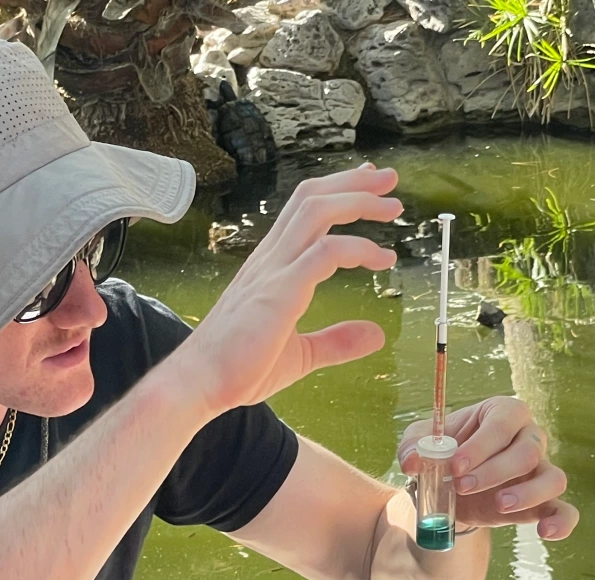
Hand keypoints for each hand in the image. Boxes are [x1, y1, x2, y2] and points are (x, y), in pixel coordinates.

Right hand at [174, 164, 400, 414]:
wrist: (201, 383)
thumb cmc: (237, 370)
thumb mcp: (301, 355)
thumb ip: (337, 342)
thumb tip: (375, 335)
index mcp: (271, 266)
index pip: (303, 211)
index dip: (337, 191)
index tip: (367, 185)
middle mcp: (270, 259)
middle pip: (311, 198)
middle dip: (354, 183)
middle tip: (389, 180)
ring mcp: (273, 270)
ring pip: (317, 211)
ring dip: (359, 202)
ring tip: (393, 208)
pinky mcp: (280, 290)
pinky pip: (325, 252)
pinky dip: (358, 249)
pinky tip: (381, 259)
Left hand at [397, 398, 578, 540]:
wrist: (450, 487)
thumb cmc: (441, 454)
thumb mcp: (418, 444)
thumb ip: (413, 448)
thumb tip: (412, 461)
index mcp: (501, 413)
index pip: (503, 422)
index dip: (481, 445)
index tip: (454, 466)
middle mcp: (528, 437)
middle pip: (528, 450)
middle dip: (494, 470)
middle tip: (462, 486)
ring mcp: (540, 470)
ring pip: (553, 478)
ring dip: (527, 493)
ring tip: (498, 505)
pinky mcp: (543, 502)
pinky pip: (565, 510)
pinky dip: (561, 521)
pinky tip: (545, 532)